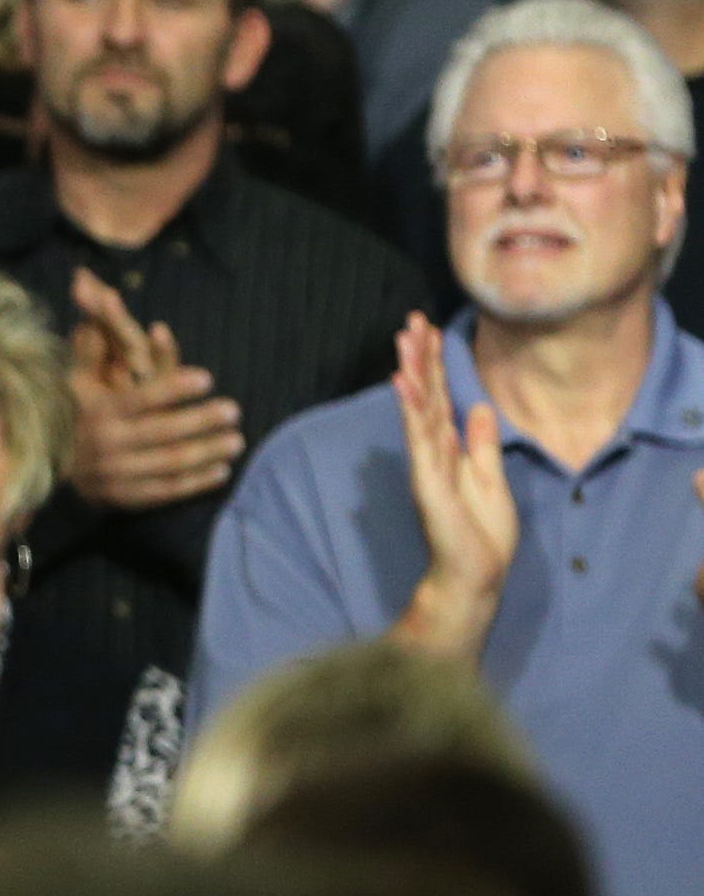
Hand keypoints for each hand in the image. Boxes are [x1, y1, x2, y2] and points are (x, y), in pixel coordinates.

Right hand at [65, 270, 244, 509]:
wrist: (44, 468)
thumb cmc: (70, 413)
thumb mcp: (74, 379)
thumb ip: (91, 344)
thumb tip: (92, 296)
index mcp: (99, 411)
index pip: (141, 399)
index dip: (174, 388)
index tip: (207, 377)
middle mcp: (109, 444)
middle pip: (163, 433)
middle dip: (201, 421)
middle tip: (234, 409)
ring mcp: (117, 474)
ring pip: (169, 463)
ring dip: (206, 452)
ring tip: (236, 440)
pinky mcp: (125, 497)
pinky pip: (166, 491)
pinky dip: (196, 483)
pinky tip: (221, 471)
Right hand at [390, 312, 516, 656]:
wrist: (475, 576)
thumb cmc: (483, 537)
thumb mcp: (492, 481)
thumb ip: (483, 445)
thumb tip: (482, 408)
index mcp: (451, 450)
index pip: (441, 398)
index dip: (436, 365)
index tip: (432, 330)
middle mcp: (434, 451)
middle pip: (426, 395)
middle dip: (420, 357)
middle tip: (413, 320)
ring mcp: (428, 463)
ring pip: (419, 408)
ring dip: (412, 372)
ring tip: (405, 338)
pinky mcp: (427, 479)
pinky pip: (418, 437)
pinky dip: (410, 408)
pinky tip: (402, 382)